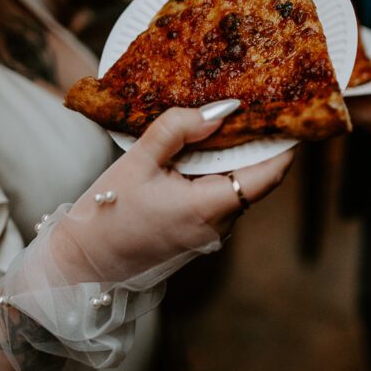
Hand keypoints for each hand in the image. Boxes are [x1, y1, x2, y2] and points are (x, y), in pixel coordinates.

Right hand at [51, 102, 294, 281]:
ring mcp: (212, 237)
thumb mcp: (138, 160)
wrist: (82, 264)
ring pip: (238, 190)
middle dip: (257, 144)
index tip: (289, 113)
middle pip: (256, 179)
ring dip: (235, 161)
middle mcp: (219, 227)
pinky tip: (199, 155)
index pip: (270, 174)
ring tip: (222, 124)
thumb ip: (178, 128)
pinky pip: (221, 202)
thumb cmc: (107, 211)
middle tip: (252, 106)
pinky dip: (218, 178)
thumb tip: (221, 109)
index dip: (285, 143)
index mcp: (208, 208)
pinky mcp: (200, 239)